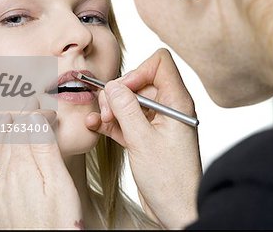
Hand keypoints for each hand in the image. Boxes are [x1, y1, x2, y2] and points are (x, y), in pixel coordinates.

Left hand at [0, 102, 83, 228]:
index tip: (41, 104)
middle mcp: (3, 181)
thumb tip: (32, 118)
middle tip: (29, 108)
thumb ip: (43, 148)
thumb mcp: (58, 180)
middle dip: (19, 121)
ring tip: (5, 127)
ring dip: (0, 140)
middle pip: (8, 142)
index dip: (32, 114)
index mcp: (20, 168)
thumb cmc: (60, 221)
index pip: (22, 130)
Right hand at [86, 48, 201, 228]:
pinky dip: (110, 121)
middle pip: (139, 82)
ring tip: (100, 121)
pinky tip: (95, 126)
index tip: (123, 91)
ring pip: (129, 101)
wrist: (176, 210)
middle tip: (107, 113)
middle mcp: (168, 108)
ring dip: (111, 109)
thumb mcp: (143, 140)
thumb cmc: (170, 180)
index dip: (138, 71)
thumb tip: (113, 85)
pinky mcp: (145, 136)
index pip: (160, 63)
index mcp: (177, 102)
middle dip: (118, 95)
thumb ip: (126, 109)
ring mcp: (156, 122)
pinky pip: (125, 120)